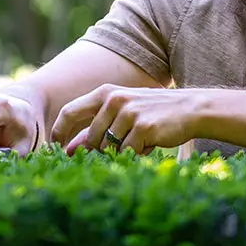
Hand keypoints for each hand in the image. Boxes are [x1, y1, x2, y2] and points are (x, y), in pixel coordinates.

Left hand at [51, 85, 201, 155]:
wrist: (189, 109)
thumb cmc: (152, 112)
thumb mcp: (122, 112)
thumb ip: (96, 127)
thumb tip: (69, 149)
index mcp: (105, 93)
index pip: (69, 112)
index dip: (59, 132)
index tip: (55, 150)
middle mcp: (114, 100)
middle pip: (90, 138)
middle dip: (98, 152)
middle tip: (118, 150)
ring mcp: (128, 112)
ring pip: (110, 147)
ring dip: (123, 151)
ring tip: (140, 140)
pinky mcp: (142, 126)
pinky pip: (129, 152)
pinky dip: (138, 153)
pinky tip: (151, 142)